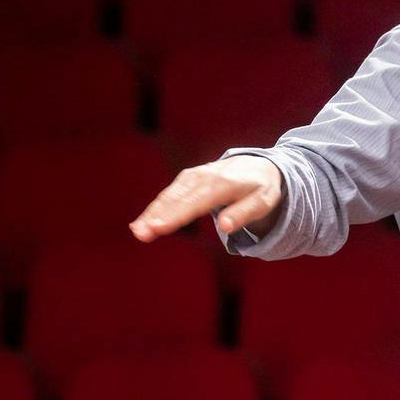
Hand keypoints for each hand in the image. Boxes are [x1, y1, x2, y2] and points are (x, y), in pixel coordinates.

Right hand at [129, 155, 283, 241]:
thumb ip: (244, 213)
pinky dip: (154, 208)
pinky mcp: (187, 178)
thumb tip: (226, 227)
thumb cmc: (261, 189)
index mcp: (224, 183)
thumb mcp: (263, 202)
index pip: (197, 202)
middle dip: (158, 216)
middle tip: (141, 234)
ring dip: (151, 213)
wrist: (259, 166)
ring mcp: (193, 176)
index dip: (177, 215)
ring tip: (137, 231)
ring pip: (169, 196)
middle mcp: (205, 177)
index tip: (159, 227)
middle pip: (178, 199)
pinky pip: (168, 194)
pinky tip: (141, 223)